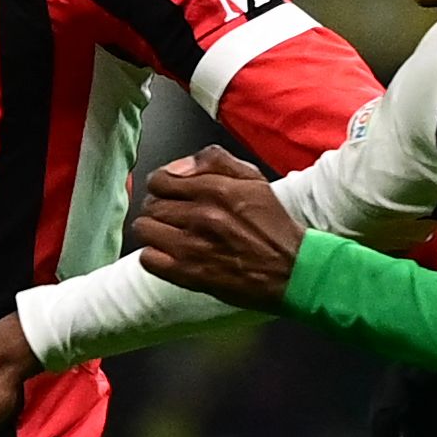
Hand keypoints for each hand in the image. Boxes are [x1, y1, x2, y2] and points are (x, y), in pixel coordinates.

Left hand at [127, 147, 300, 308]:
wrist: (291, 269)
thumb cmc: (273, 226)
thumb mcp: (252, 179)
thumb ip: (214, 161)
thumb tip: (180, 165)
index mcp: (215, 189)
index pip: (159, 179)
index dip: (161, 185)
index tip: (169, 193)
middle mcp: (200, 215)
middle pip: (150, 204)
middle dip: (158, 208)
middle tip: (174, 216)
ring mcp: (191, 246)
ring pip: (144, 229)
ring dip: (154, 231)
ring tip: (170, 235)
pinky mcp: (188, 274)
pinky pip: (148, 259)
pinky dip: (153, 257)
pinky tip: (169, 255)